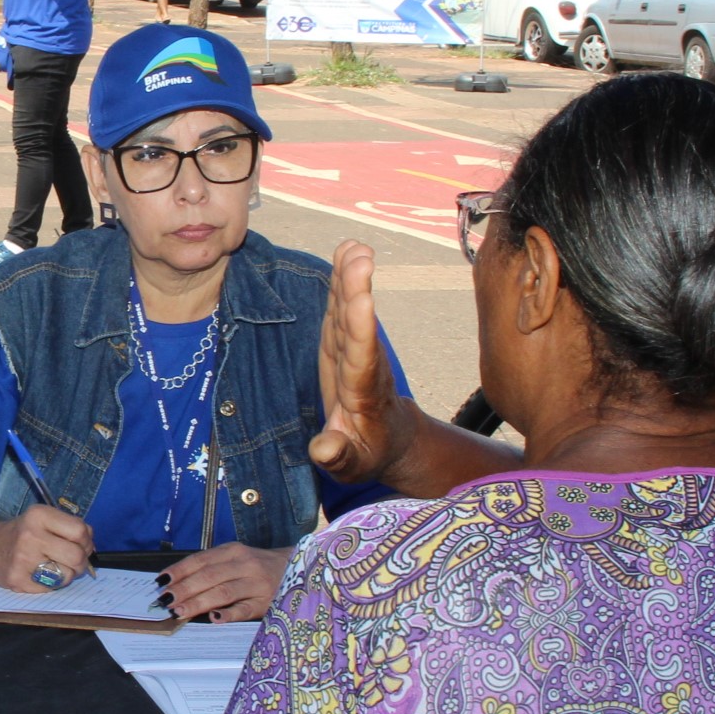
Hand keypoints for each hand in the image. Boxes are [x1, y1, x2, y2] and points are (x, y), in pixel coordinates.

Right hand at [0, 505, 95, 592]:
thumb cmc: (22, 534)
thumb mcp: (43, 520)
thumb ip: (70, 528)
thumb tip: (91, 548)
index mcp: (38, 515)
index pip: (80, 531)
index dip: (86, 541)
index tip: (79, 544)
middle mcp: (30, 536)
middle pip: (77, 556)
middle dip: (80, 561)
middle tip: (71, 560)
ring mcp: (23, 560)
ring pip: (67, 575)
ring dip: (67, 574)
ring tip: (54, 567)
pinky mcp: (19, 580)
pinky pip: (52, 587)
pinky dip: (52, 583)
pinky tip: (39, 574)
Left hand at [159, 544, 291, 622]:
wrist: (298, 568)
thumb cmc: (258, 566)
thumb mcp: (236, 559)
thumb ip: (211, 569)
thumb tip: (176, 584)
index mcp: (233, 551)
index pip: (200, 560)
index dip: (179, 571)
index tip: (161, 582)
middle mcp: (245, 564)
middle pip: (209, 576)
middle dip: (184, 589)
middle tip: (165, 601)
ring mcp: (257, 584)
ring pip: (223, 592)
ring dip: (198, 602)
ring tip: (179, 610)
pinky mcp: (267, 602)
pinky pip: (245, 609)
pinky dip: (229, 614)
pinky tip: (214, 618)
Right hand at [308, 241, 415, 484]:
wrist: (390, 439)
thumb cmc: (368, 454)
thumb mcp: (353, 466)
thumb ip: (338, 456)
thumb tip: (323, 449)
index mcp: (361, 394)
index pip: (360, 358)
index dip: (360, 330)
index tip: (362, 301)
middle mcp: (360, 364)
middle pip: (356, 325)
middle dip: (356, 292)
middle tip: (359, 259)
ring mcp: (353, 350)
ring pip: (350, 311)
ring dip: (350, 279)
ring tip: (353, 247)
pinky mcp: (345, 341)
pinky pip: (343, 308)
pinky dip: (343, 280)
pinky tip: (346, 251)